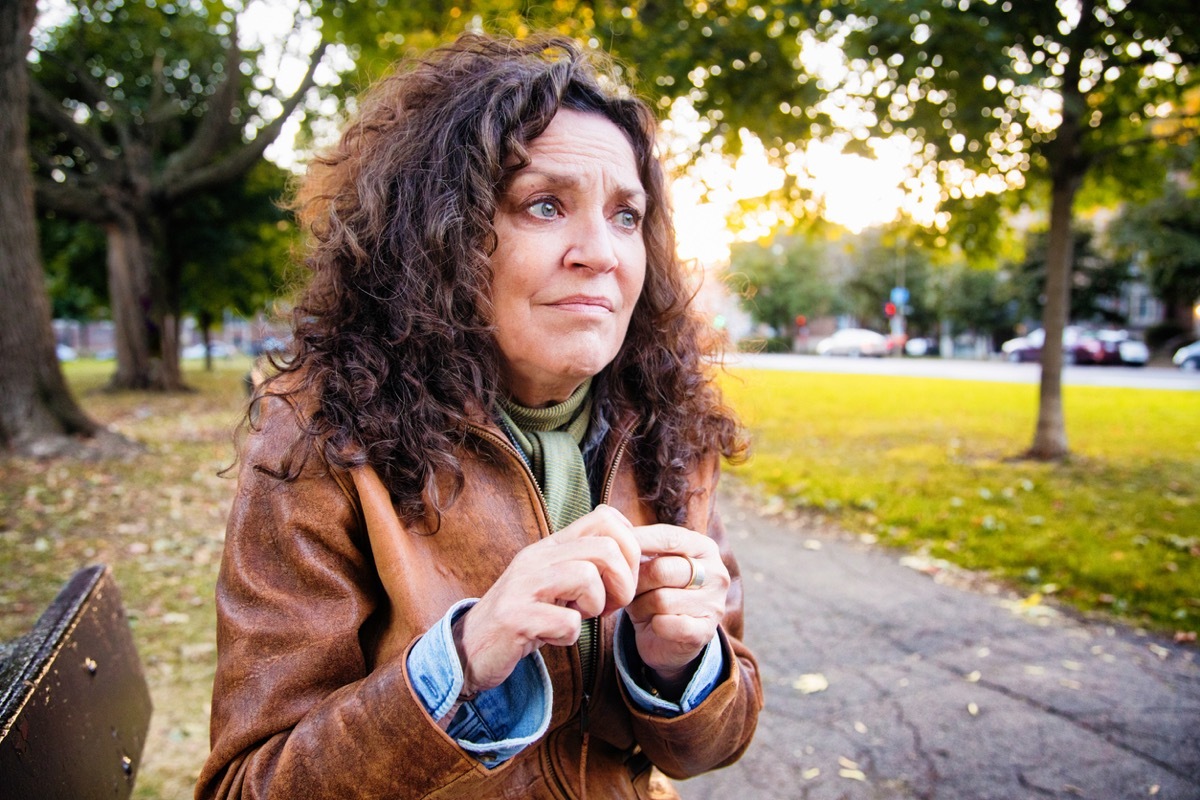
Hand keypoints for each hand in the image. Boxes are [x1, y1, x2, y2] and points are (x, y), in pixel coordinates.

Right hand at [452, 505, 639, 694]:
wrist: (470, 648)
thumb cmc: (524, 616)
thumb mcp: (555, 581)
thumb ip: (585, 562)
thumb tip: (633, 550)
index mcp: (551, 546)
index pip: (605, 517)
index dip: (629, 549)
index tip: (620, 579)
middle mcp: (537, 558)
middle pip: (606, 547)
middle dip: (623, 582)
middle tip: (609, 606)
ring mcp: (523, 586)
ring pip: (586, 576)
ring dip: (596, 605)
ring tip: (580, 618)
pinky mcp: (515, 618)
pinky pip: (566, 622)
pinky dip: (569, 635)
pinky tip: (553, 637)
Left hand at [626, 524, 728, 694]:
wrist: (669, 638)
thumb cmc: (656, 590)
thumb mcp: (651, 562)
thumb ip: (639, 544)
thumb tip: (610, 520)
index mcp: (704, 547)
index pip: (668, 537)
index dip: (636, 542)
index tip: (611, 548)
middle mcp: (716, 573)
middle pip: (661, 570)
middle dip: (636, 582)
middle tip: (624, 588)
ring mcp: (714, 604)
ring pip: (661, 600)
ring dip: (641, 607)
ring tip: (640, 608)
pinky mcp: (705, 632)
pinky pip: (667, 625)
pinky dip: (652, 625)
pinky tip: (652, 625)